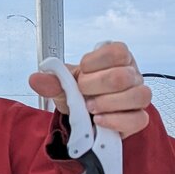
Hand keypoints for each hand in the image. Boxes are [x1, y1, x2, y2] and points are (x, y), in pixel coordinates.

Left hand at [27, 41, 151, 137]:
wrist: (86, 117)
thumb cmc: (82, 93)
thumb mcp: (65, 85)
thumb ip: (53, 80)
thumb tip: (36, 78)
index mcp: (118, 58)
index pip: (117, 52)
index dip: (94, 64)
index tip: (82, 73)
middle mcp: (132, 75)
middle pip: (123, 77)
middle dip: (95, 87)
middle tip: (83, 94)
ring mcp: (138, 96)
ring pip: (138, 96)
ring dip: (107, 104)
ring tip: (90, 109)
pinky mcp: (138, 118)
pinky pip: (138, 119)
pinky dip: (115, 121)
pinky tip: (98, 121)